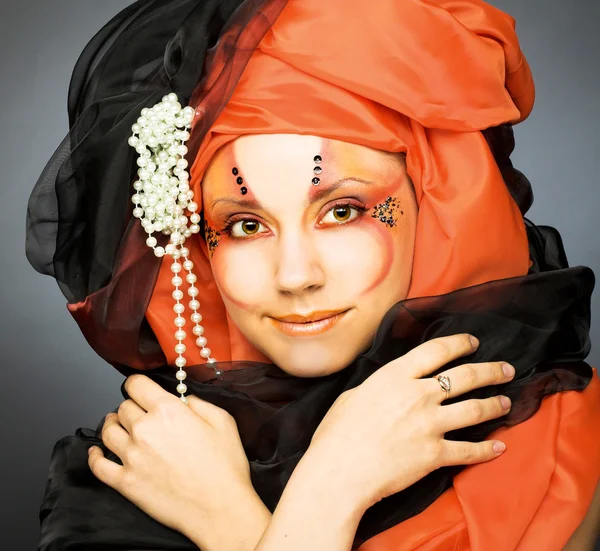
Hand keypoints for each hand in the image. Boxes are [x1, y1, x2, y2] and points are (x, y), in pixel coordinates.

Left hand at [87, 374, 260, 542]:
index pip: (136, 384)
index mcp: (168, 411)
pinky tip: (97, 452)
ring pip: (107, 432)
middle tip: (140, 413)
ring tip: (118, 426)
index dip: (138, 384)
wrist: (219, 508)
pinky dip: (95, 456)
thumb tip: (184, 399)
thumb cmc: (225, 467)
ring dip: (113, 425)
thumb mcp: (223, 422)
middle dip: (132, 407)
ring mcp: (131, 457)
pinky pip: (98, 465)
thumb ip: (199, 403)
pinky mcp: (125, 482)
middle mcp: (144, 430)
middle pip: (123, 408)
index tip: (140, 388)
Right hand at [305, 334, 514, 510]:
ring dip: (496, 405)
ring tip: (506, 402)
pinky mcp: (435, 454)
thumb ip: (379, 386)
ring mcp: (430, 424)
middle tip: (506, 369)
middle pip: (466, 376)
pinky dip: (487, 450)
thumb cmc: (337, 432)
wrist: (339, 471)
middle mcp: (419, 394)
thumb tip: (389, 385)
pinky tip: (498, 447)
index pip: (438, 350)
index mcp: (397, 375)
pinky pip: (469, 450)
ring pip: (476, 409)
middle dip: (491, 370)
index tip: (474, 343)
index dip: (460, 343)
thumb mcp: (354, 394)